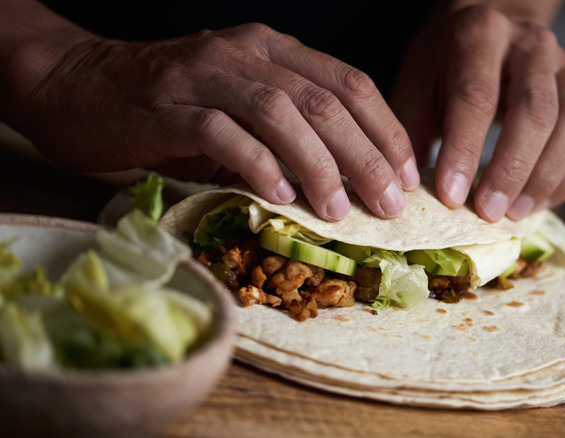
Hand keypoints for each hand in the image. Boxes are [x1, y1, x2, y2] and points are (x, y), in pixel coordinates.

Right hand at [7, 23, 418, 220]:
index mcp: (274, 49)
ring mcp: (204, 74)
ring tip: (337, 209)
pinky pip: (221, 131)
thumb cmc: (172, 104)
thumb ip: (289, 128)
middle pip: (325, 102)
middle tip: (388, 205)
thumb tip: (348, 180)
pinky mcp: (165, 104)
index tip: (406, 177)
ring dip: (318, 164)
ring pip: (280, 112)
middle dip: (366, 157)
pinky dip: (256, 163)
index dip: (386, 131)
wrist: (80, 84)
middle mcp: (245, 52)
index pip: (350, 83)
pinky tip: (278, 194)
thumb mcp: (241, 105)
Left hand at [391, 5, 564, 221]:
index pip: (476, 95)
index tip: (451, 195)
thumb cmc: (445, 70)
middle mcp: (532, 44)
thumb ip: (410, 133)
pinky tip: (537, 204)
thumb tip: (409, 191)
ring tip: (513, 214)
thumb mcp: (416, 87)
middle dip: (511, 169)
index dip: (464, 149)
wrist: (487, 40)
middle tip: (487, 212)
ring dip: (545, 178)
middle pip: (534, 110)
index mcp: (481, 33)